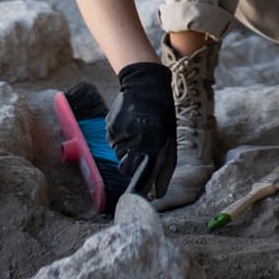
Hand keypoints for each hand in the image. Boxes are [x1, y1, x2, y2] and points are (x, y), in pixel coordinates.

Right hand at [108, 61, 175, 198]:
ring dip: (125, 148)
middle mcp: (134, 144)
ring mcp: (120, 136)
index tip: (135, 192)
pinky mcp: (110, 128)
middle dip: (130, 163)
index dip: (138, 187)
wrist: (146, 86)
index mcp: (152, 148)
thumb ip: (164, 166)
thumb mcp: (169, 140)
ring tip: (136, 131)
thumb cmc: (161, 115)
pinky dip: (119, 137)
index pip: (141, 177)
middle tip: (138, 150)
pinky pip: (112, 141)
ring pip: (118, 154)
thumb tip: (159, 192)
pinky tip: (128, 124)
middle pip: (125, 168)